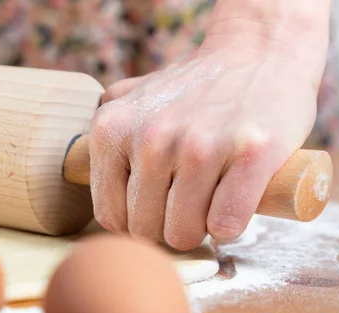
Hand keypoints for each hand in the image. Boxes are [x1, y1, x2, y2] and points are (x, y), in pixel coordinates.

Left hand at [88, 33, 325, 250]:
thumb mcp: (135, 98)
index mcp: (111, 129)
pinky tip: (234, 196)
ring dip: (200, 225)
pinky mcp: (249, 154)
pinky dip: (231, 224)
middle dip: (168, 224)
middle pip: (145, 231)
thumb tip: (78, 168)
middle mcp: (150, 138)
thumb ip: (108, 131)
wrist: (260, 51)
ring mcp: (199, 145)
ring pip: (184, 235)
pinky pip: (225, 226)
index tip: (157, 203)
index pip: (110, 217)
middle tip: (188, 195)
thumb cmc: (195, 89)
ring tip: (210, 192)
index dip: (136, 220)